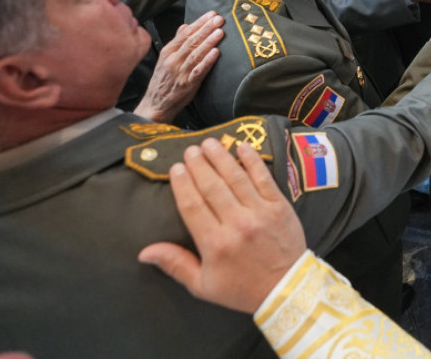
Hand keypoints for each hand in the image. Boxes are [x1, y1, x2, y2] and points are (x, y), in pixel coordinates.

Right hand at [134, 12, 223, 122]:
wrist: (155, 104)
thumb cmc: (164, 80)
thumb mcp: (165, 58)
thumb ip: (176, 42)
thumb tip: (185, 26)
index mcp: (168, 51)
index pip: (185, 33)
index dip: (199, 23)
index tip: (211, 14)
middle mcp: (173, 60)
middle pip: (191, 41)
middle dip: (206, 28)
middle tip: (219, 19)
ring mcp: (180, 72)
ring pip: (195, 54)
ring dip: (209, 42)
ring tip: (220, 32)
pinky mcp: (187, 84)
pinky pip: (198, 70)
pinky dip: (207, 61)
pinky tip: (216, 52)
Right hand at [138, 139, 305, 312]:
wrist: (286, 288)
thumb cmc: (241, 288)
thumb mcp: (203, 286)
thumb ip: (175, 264)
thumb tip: (145, 251)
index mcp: (215, 244)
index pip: (193, 206)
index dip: (183, 184)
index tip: (176, 168)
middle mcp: (236, 224)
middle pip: (212, 187)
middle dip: (199, 165)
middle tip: (190, 149)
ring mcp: (260, 212)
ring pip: (236, 178)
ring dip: (221, 157)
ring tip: (209, 143)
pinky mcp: (279, 206)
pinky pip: (264, 178)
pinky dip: (252, 161)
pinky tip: (242, 147)